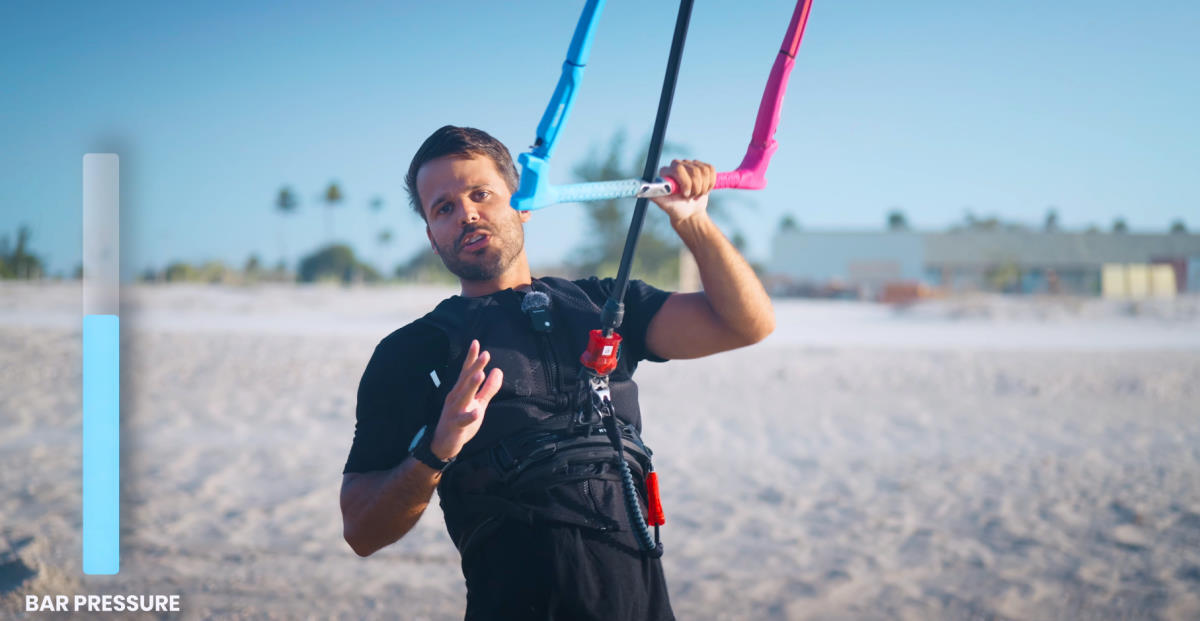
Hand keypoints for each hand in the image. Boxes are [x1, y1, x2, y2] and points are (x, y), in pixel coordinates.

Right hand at [430, 339, 502, 460]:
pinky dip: (470, 416)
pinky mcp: (455, 426)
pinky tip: (477, 411)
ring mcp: (454, 411)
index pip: (466, 372)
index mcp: (461, 391)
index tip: (476, 343)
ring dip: (471, 385)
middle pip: (465, 380)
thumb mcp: (478, 403)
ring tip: (480, 374)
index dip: (472, 358)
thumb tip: (498, 370)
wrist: (444, 443)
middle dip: (475, 367)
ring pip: (463, 397)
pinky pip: (463, 420)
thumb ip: (488, 389)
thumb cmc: (461, 421)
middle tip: (485, 354)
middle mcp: (456, 398)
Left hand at [651, 159, 715, 225]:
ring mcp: (690, 165)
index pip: (679, 168)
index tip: (685, 195)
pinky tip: (704, 190)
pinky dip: (710, 183)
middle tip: (691, 197)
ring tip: (696, 195)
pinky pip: (711, 170)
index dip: (686, 182)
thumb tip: (642, 190)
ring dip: (703, 187)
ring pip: (704, 171)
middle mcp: (677, 165)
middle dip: (696, 187)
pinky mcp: (702, 167)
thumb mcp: (665, 205)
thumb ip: (655, 196)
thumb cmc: (675, 209)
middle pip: (694, 170)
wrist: (689, 212)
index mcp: (666, 171)